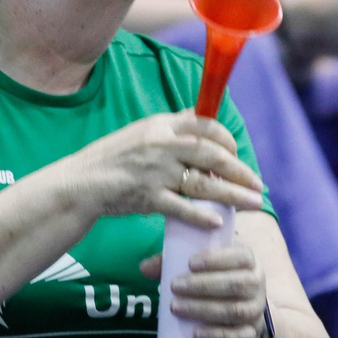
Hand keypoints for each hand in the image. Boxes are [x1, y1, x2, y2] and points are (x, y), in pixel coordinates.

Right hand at [61, 110, 264, 228]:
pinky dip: (201, 216)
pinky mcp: (147, 197)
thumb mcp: (141, 132)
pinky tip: (218, 221)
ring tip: (253, 204)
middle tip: (258, 184)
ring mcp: (154, 172)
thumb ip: (172, 126)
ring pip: (203, 184)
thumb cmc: (112, 159)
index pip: (205, 125)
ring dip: (232, 195)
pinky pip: (181, 208)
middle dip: (240, 170)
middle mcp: (161, 145)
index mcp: (161, 125)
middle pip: (212, 154)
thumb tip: (201, 116)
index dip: (227, 139)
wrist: (80, 183)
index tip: (237, 152)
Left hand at [140, 242, 268, 337]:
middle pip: (237, 284)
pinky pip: (237, 336)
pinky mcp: (250, 334)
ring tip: (176, 308)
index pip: (240, 255)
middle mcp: (257, 284)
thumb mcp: (199, 268)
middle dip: (204, 285)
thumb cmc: (216, 282)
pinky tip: (195, 334)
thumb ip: (173, 263)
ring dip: (204, 309)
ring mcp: (255, 310)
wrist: (241, 317)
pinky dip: (216, 335)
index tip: (190, 263)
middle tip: (174, 287)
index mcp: (248, 261)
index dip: (217, 259)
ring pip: (235, 310)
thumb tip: (144, 267)